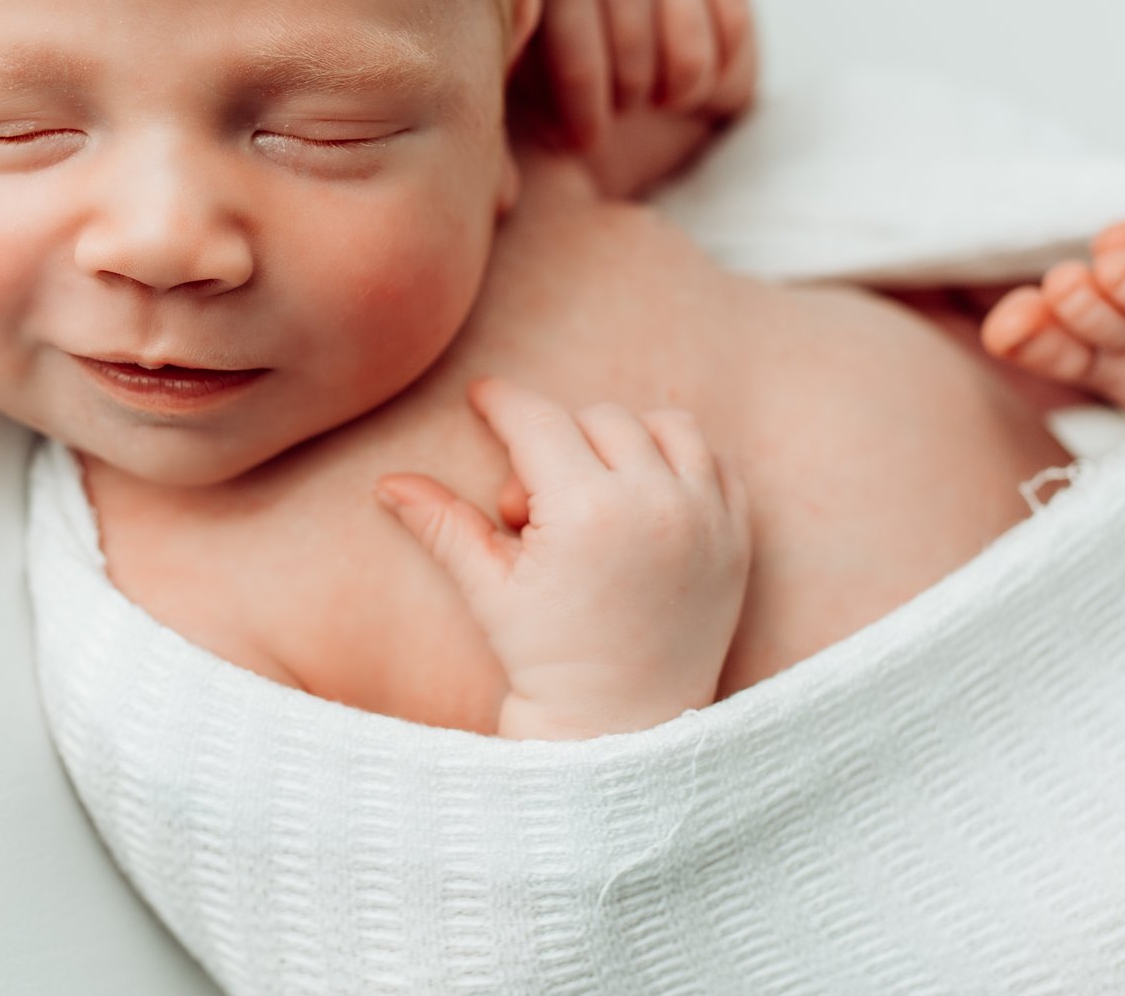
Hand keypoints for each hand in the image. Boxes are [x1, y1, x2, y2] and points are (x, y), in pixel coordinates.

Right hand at [373, 377, 752, 738]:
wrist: (624, 728)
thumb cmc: (548, 660)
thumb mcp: (489, 590)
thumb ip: (442, 525)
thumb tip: (387, 483)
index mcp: (587, 512)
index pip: (538, 421)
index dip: (502, 403)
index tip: (482, 397)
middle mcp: (656, 503)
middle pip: (597, 419)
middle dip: (555, 446)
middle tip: (530, 511)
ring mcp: (706, 518)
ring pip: (663, 426)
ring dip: (623, 442)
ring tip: (591, 494)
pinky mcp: (738, 536)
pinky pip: (713, 461)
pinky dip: (680, 464)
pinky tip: (642, 501)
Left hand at [517, 0, 756, 151]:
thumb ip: (522, 52)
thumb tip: (554, 135)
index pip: (581, 71)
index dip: (585, 123)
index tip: (585, 142)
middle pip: (636, 72)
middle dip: (627, 106)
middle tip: (618, 107)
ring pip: (691, 58)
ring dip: (679, 95)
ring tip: (661, 96)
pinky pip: (732, 28)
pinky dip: (720, 65)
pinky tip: (695, 72)